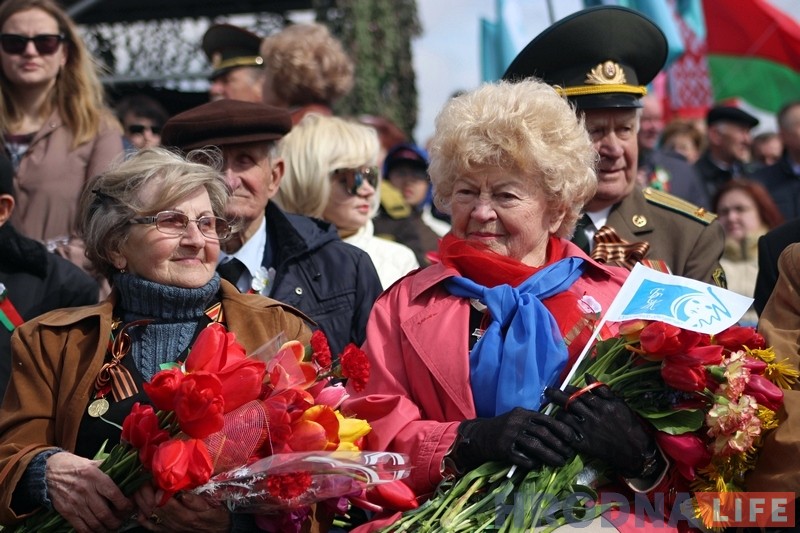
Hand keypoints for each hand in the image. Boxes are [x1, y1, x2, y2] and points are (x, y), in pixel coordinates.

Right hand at [46, 452, 132, 532]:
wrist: (48, 472)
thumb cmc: (75, 466)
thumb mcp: (93, 463)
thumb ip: (109, 469)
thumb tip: (128, 472)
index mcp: (94, 476)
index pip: (113, 494)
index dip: (124, 504)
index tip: (130, 507)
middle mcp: (85, 490)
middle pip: (105, 513)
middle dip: (117, 521)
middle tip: (122, 521)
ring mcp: (75, 503)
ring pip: (95, 523)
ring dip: (106, 529)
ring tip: (112, 527)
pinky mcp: (67, 512)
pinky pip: (81, 528)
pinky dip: (92, 532)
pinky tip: (98, 531)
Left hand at [133, 483, 230, 531]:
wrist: (219, 530)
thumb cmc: (217, 515)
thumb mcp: (212, 506)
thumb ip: (198, 501)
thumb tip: (183, 495)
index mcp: (185, 515)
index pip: (164, 501)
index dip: (155, 489)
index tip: (154, 477)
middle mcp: (174, 523)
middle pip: (153, 508)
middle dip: (144, 493)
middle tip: (143, 480)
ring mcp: (170, 528)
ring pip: (150, 516)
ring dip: (141, 504)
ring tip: (138, 490)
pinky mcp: (169, 531)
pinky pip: (152, 527)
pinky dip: (143, 519)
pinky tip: (139, 511)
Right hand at [453, 407, 575, 470]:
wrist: (478, 435)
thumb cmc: (502, 428)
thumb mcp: (517, 419)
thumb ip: (533, 422)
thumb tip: (558, 431)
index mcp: (522, 413)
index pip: (546, 419)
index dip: (561, 428)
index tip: (573, 438)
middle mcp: (516, 422)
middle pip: (543, 433)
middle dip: (559, 444)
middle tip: (569, 453)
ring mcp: (509, 435)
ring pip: (534, 446)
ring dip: (550, 455)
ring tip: (560, 462)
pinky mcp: (502, 448)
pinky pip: (521, 457)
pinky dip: (531, 462)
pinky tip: (538, 466)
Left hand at [545, 375, 656, 477]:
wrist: (634, 450)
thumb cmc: (628, 424)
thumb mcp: (619, 403)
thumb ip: (603, 389)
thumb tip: (586, 375)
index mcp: (601, 404)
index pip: (579, 393)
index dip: (568, 389)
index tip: (563, 387)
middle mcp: (592, 416)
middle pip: (569, 402)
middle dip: (555, 395)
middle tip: (547, 391)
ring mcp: (587, 430)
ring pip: (565, 417)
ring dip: (557, 411)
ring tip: (552, 409)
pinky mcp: (584, 444)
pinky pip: (566, 434)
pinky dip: (560, 428)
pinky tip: (556, 425)